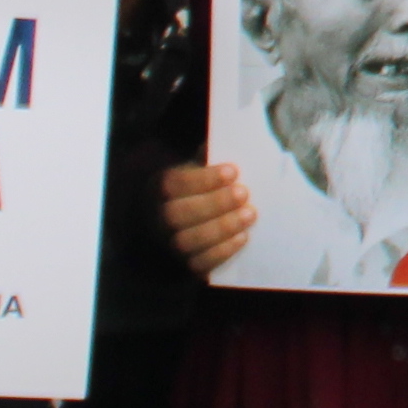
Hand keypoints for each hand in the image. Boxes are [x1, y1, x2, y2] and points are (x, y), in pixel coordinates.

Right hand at [158, 162, 257, 277]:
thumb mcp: (197, 169)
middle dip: (214, 203)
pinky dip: (222, 252)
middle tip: (244, 193)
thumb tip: (226, 141)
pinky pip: (199, 265)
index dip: (203, 179)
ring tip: (250, 214)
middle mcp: (157, 219)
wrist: (181, 224)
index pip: (173, 183)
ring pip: (187, 241)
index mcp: (159, 189)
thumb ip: (209, 158)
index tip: (233, 171)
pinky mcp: (184, 266)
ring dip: (222, 228)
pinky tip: (243, 237)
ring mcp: (169, 245)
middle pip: (177, 214)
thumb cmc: (197, 190)